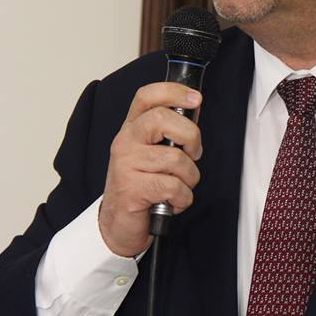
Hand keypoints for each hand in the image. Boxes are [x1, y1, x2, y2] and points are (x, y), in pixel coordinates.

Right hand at [98, 82, 202, 256]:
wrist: (119, 224)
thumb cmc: (142, 186)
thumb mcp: (153, 153)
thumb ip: (170, 132)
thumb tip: (194, 109)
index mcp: (132, 129)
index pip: (147, 96)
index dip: (173, 91)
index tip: (195, 98)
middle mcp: (125, 141)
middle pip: (163, 119)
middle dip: (191, 136)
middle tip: (193, 153)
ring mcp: (126, 164)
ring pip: (176, 159)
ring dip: (189, 177)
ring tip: (179, 186)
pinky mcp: (131, 188)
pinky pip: (173, 186)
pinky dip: (182, 198)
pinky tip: (171, 201)